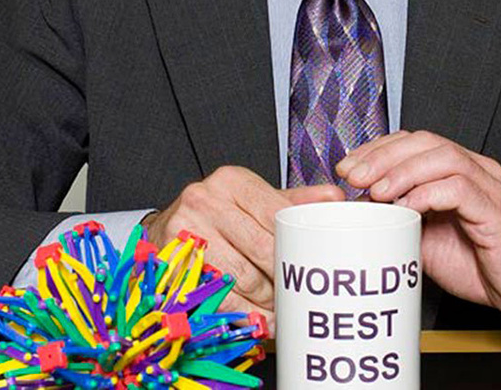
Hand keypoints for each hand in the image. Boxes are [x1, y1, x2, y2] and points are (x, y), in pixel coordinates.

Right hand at [142, 166, 343, 327]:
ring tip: (282, 310)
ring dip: (267, 301)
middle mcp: (206, 199)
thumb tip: (335, 198)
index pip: (276, 214)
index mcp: (232, 181)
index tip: (310, 266)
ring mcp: (187, 230)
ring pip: (243, 276)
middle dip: (284, 277)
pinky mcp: (176, 261)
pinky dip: (244, 313)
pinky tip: (259, 320)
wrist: (165, 228)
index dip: (296, 245)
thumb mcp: (251, 200)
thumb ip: (292, 201)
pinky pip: (220, 295)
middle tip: (299, 295)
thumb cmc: (217, 214)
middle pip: (262, 247)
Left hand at [335, 131, 500, 321]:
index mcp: (455, 170)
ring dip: (403, 170)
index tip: (347, 167)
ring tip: (377, 191)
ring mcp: (488, 186)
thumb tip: (358, 210)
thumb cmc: (478, 263)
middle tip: (354, 176)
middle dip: (383, 155)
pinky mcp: (497, 211)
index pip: (412, 142)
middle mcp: (474, 170)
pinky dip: (429, 193)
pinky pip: (461, 188)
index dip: (377, 149)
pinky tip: (407, 206)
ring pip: (442, 156)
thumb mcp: (425, 237)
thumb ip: (398, 217)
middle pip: (424, 141)